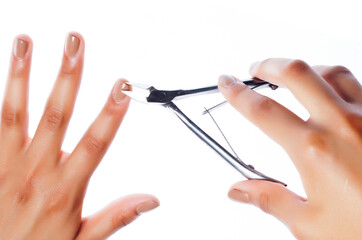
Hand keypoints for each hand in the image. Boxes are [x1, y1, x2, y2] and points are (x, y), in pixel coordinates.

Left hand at [0, 33, 158, 239]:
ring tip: (26, 44)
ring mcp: (7, 165)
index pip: (94, 144)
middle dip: (68, 76)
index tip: (121, 88)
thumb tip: (150, 200)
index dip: (110, 114)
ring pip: (16, 112)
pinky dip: (1, 98)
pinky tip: (6, 77)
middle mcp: (35, 172)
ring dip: (21, 75)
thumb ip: (116, 217)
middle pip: (55, 115)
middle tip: (74, 44)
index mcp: (64, 190)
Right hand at [218, 58, 361, 238]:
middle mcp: (341, 126)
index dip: (237, 94)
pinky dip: (338, 82)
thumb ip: (269, 199)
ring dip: (305, 69)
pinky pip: (360, 86)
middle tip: (255, 68)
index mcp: (314, 151)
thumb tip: (238, 190)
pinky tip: (332, 93)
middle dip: (269, 64)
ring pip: (332, 73)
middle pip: (296, 74)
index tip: (227, 84)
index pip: (262, 111)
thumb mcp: (311, 224)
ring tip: (291, 75)